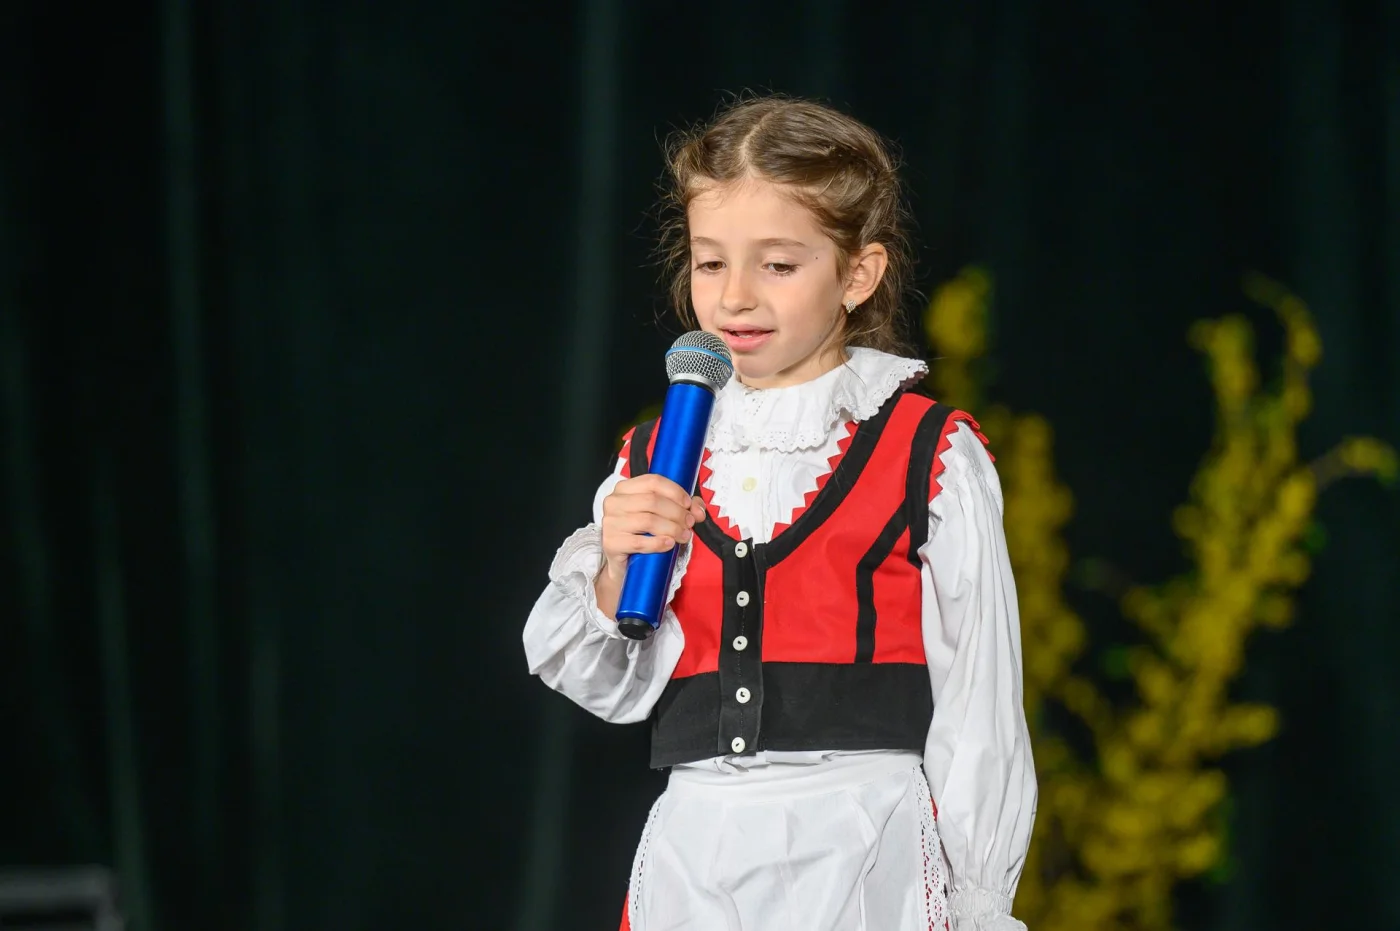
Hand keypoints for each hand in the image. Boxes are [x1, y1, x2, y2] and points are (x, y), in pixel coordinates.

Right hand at [594, 474, 706, 618]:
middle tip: (689, 523)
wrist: (623, 563)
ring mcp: (610, 523)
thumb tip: (698, 511)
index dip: (675, 492)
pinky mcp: (611, 543)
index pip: (653, 481)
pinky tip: (669, 544)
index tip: (688, 505)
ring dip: (672, 529)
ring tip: (683, 536)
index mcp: (624, 488)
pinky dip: (659, 543)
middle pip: (652, 501)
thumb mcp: (661, 515)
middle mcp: (614, 502)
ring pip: (648, 521)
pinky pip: (640, 542)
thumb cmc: (642, 534)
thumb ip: (682, 508)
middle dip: (677, 512)